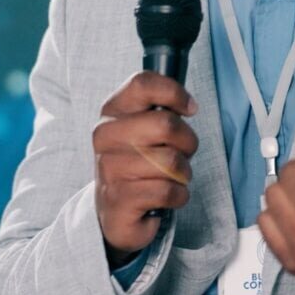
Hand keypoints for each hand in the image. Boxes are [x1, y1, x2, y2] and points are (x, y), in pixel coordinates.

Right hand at [92, 71, 198, 266]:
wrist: (116, 210)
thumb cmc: (140, 162)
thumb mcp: (146, 129)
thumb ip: (163, 109)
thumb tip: (188, 105)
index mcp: (112, 112)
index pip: (142, 84)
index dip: (174, 93)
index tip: (189, 109)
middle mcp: (105, 136)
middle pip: (166, 124)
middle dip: (187, 141)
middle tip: (183, 152)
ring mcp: (109, 168)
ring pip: (171, 161)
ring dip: (183, 172)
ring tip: (171, 177)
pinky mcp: (119, 199)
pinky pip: (168, 190)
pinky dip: (178, 195)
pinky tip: (166, 197)